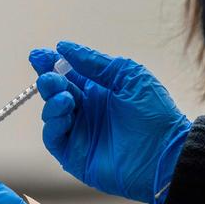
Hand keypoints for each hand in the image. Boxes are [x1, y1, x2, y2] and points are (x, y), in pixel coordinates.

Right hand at [29, 41, 191, 203]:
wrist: (166, 153)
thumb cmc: (155, 113)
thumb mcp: (127, 75)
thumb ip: (94, 62)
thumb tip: (64, 48)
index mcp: (99, 91)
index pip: (68, 75)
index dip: (51, 64)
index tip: (38, 55)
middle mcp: (86, 111)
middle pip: (56, 92)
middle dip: (48, 81)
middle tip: (49, 76)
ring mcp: (79, 133)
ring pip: (51, 114)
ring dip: (52, 101)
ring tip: (65, 96)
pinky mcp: (74, 155)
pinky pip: (53, 137)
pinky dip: (53, 123)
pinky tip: (65, 112)